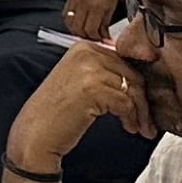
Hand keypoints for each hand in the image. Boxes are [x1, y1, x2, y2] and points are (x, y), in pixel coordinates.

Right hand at [12, 33, 154, 168]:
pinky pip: (127, 103)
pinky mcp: (94, 90)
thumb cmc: (56, 114)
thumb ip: (104, 72)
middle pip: (132, 73)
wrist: (35, 135)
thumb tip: (138, 78)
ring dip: (140, 112)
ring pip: (133, 88)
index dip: (136, 83)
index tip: (142, 101)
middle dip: (142, 100)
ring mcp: (89, 70)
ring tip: (139, 127)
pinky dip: (131, 118)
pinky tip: (129, 128)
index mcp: (83, 47)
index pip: (124, 60)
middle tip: (146, 120)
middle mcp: (86, 53)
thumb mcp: (79, 81)